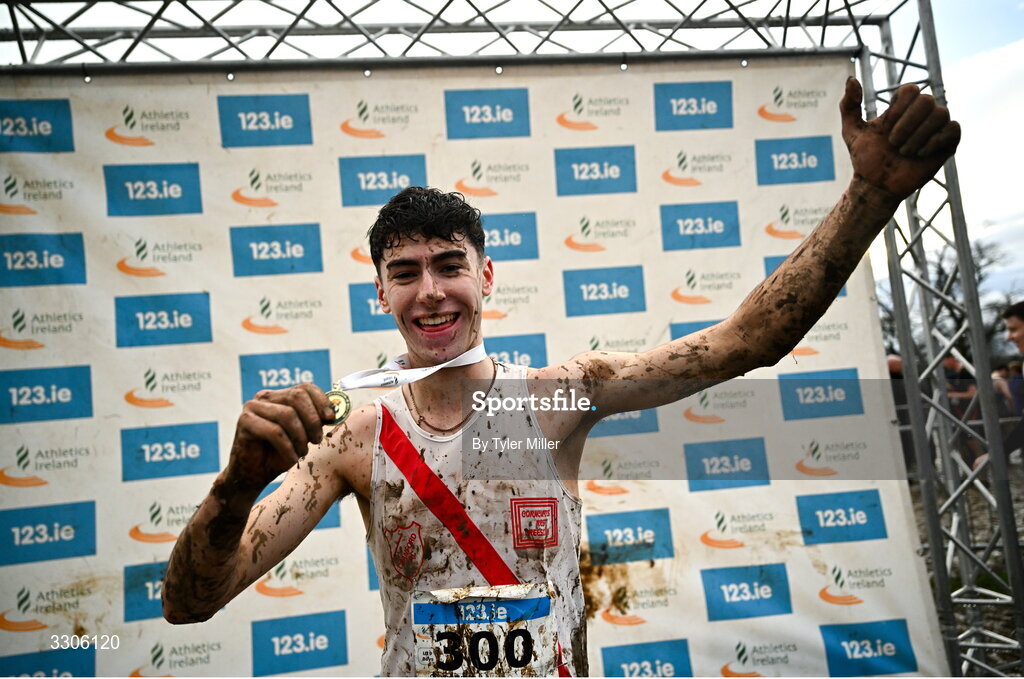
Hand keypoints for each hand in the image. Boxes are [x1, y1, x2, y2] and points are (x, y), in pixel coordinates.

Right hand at [227, 384, 335, 490]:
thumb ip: (315, 420)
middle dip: (313, 421)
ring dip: (300, 438)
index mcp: (280, 396)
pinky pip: (275, 432)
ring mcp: (252, 407)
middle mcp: (265, 397)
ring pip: (287, 414)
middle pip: (297, 397)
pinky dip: (288, 448)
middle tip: (317, 440)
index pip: (305, 388)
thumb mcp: (304, 435)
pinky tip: (292, 459)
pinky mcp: (244, 421)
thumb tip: (333, 412)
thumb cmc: (280, 454)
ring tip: (302, 453)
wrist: (254, 475)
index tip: (331, 418)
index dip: (322, 401)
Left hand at [840, 78, 960, 200]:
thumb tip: (851, 79)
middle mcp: (922, 114)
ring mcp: (936, 127)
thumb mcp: (851, 131)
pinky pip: (953, 129)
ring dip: (918, 136)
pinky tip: (920, 154)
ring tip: (905, 152)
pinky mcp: (948, 143)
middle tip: (894, 144)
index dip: (898, 109)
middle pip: (926, 100)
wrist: (876, 185)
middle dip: (907, 124)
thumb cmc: (865, 158)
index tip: (885, 128)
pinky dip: (935, 141)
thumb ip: (848, 105)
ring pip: (941, 114)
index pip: (910, 90)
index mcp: (902, 108)